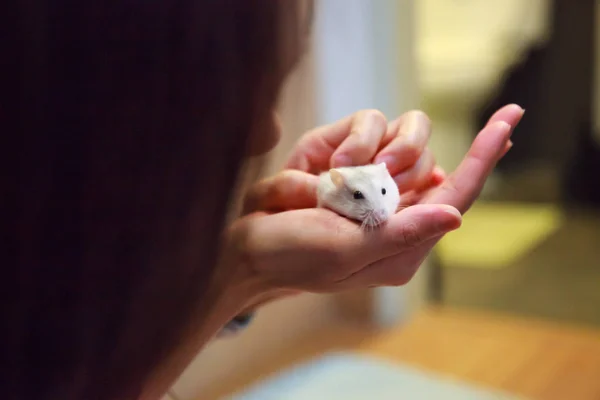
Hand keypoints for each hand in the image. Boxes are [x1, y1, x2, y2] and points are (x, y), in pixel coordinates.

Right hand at [231, 104, 523, 291]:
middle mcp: (392, 218)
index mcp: (401, 246)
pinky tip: (312, 179)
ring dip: (362, 156)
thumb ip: (401, 233)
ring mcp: (369, 193)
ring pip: (398, 146)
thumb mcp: (345, 250)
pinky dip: (340, 150)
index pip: (455, 196)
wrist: (244, 247)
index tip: (507, 120)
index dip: (483, 158)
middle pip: (428, 165)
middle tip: (353, 177)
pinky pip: (364, 138)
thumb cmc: (290, 255)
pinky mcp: (347, 173)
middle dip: (399, 157)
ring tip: (326, 184)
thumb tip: (455, 217)